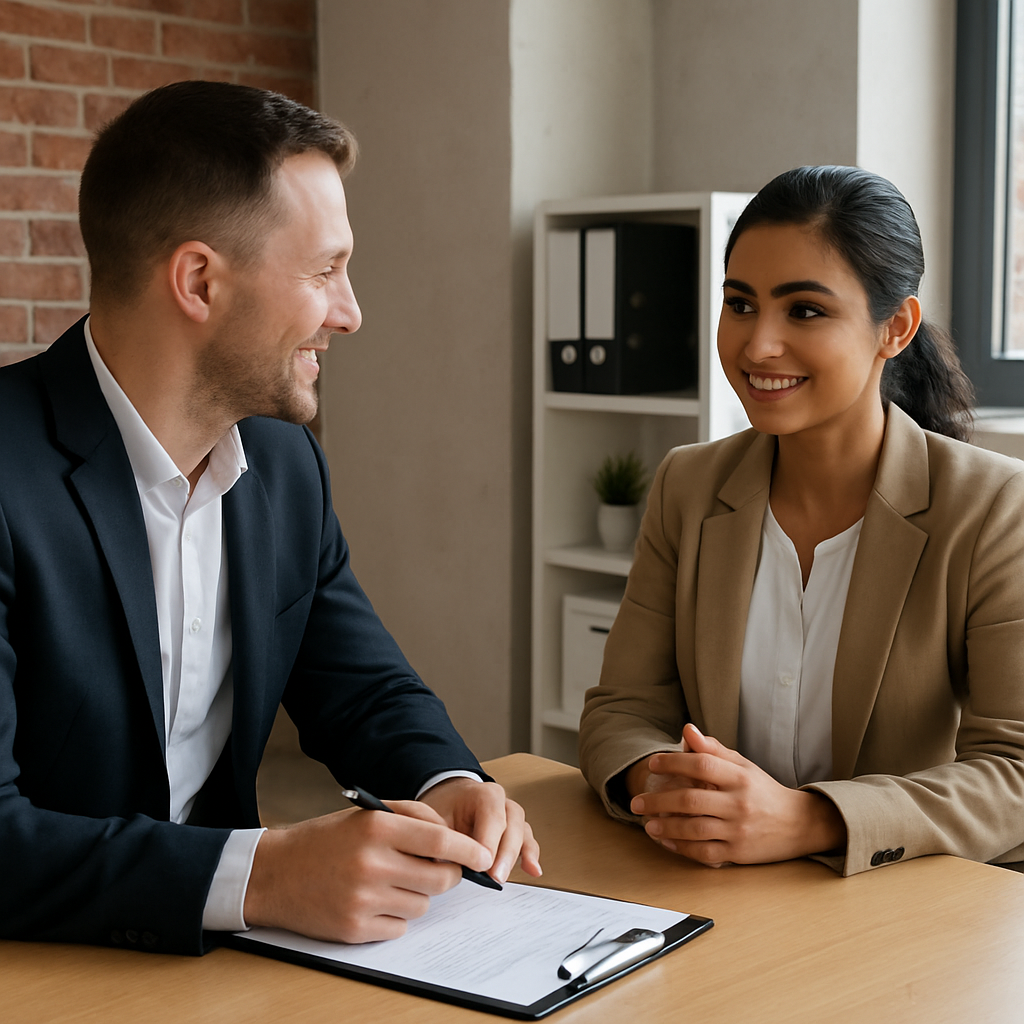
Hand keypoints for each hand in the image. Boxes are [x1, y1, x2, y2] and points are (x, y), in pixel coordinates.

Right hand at [244, 798, 492, 942]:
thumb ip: (411, 818)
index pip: (439, 840)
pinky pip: (399, 928)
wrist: (273, 873)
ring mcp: (363, 899)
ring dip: (416, 895)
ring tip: (389, 882)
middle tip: (436, 870)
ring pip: (422, 904)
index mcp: (376, 827)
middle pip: (440, 878)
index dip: (468, 849)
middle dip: (447, 875)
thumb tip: (454, 841)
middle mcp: (371, 862)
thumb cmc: (324, 840)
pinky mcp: (354, 928)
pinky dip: (394, 917)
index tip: (484, 855)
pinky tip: (372, 902)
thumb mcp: (366, 815)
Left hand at [420, 777, 541, 882]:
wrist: (451, 800)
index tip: (481, 863)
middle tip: (495, 876)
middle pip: (512, 825)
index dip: (489, 841)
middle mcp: (503, 803)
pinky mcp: (516, 833)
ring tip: (507, 876)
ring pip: (522, 833)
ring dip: (517, 857)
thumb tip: (441, 858)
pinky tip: (533, 870)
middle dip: (505, 853)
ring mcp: (511, 818)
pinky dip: (530, 856)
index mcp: (484, 794)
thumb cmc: (444, 807)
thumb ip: (439, 833)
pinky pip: (528, 842)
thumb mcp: (435, 814)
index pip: (493, 816)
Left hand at [628, 724, 845, 866]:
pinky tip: (667, 841)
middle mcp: (739, 803)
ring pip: (694, 829)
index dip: (673, 762)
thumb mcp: (742, 765)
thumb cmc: (763, 790)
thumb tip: (686, 729)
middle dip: (658, 800)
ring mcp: (739, 830)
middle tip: (636, 802)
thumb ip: (713, 750)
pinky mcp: (739, 853)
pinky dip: (682, 848)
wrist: (799, 825)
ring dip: (666, 827)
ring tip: (647, 824)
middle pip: (691, 799)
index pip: (701, 765)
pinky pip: (704, 852)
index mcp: (740, 777)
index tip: (652, 763)